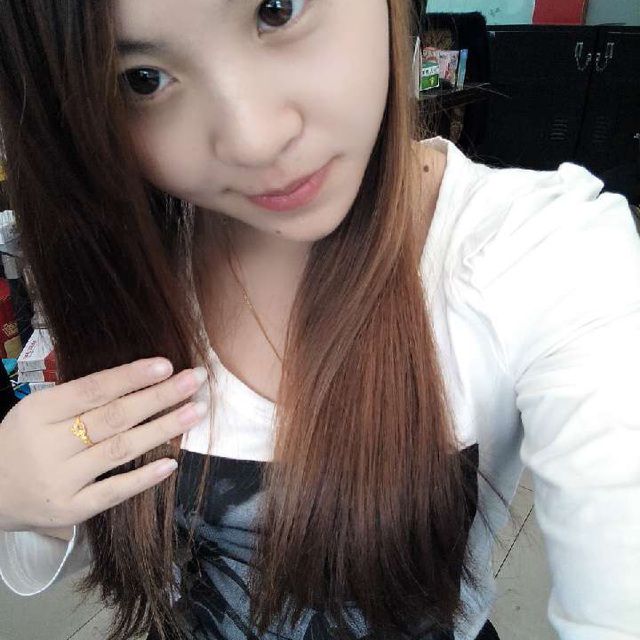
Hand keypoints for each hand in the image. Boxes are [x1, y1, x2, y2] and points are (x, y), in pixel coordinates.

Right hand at [0, 357, 207, 533]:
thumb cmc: (20, 442)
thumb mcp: (37, 411)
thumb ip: (80, 398)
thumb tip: (142, 378)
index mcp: (39, 412)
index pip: (93, 389)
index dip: (132, 376)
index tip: (167, 364)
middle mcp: (49, 445)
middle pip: (114, 416)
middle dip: (160, 396)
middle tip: (196, 380)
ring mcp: (60, 481)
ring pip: (120, 449)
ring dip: (163, 429)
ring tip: (195, 411)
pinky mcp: (69, 510)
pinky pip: (112, 492)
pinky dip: (142, 478)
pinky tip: (172, 462)